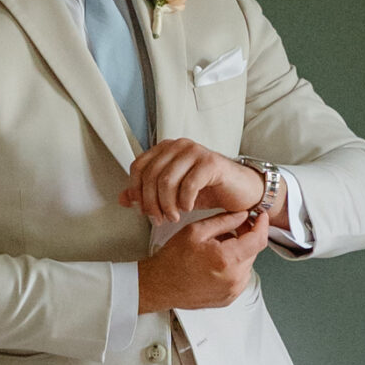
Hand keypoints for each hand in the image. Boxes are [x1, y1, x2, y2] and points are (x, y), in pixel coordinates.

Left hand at [120, 137, 279, 226]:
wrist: (241, 191)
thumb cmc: (208, 190)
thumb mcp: (173, 195)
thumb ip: (147, 194)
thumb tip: (123, 199)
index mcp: (166, 148)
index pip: (138, 167)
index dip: (137, 191)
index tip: (144, 211)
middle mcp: (179, 145)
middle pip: (151, 175)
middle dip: (152, 202)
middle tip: (159, 219)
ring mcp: (195, 151)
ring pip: (167, 180)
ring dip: (167, 205)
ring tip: (174, 217)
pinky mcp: (211, 162)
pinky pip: (188, 184)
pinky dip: (185, 201)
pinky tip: (189, 209)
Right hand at [137, 208, 270, 311]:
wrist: (160, 286)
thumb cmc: (172, 260)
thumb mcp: (196, 231)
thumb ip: (224, 221)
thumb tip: (244, 215)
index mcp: (227, 260)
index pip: (258, 239)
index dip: (262, 224)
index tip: (261, 216)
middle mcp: (233, 279)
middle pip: (254, 251)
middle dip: (247, 237)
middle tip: (232, 227)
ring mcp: (232, 291)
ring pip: (247, 264)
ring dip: (239, 252)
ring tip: (218, 247)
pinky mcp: (228, 299)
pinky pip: (240, 277)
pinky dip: (234, 267)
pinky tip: (216, 262)